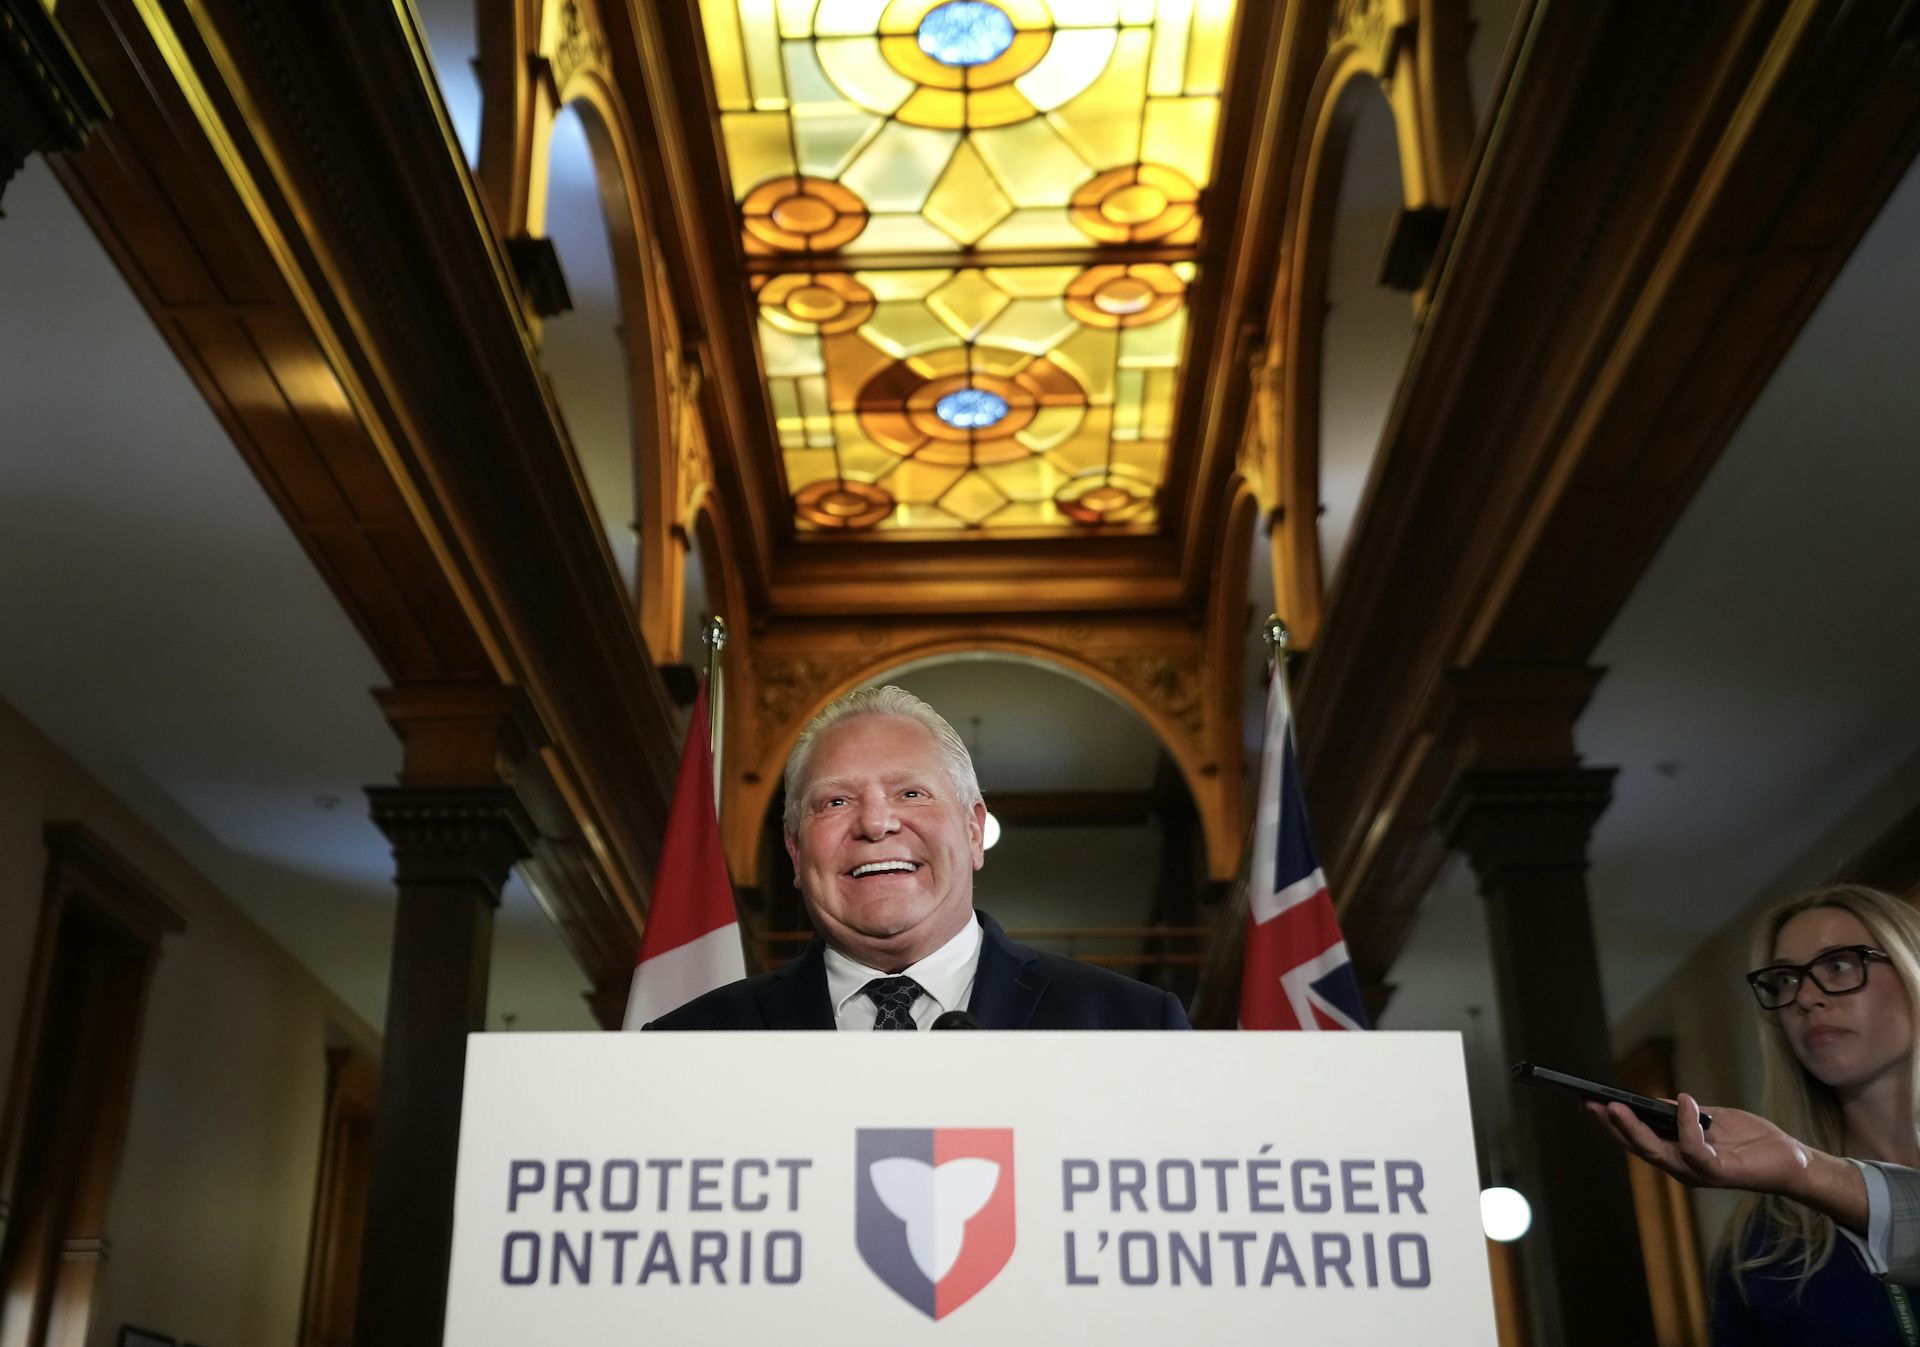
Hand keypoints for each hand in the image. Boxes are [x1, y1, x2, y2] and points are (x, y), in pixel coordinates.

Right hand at [1586, 1094, 1809, 1194]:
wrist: (1791, 1160)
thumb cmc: (1752, 1141)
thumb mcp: (1711, 1120)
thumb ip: (1684, 1116)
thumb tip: (1654, 1102)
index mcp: (1677, 1154)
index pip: (1636, 1140)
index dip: (1612, 1124)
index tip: (1589, 1102)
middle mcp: (1682, 1167)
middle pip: (1638, 1148)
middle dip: (1612, 1127)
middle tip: (1591, 1104)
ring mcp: (1698, 1172)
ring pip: (1657, 1153)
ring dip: (1634, 1130)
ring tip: (1618, 1105)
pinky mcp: (1719, 1172)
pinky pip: (1695, 1149)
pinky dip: (1687, 1125)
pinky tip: (1684, 1102)